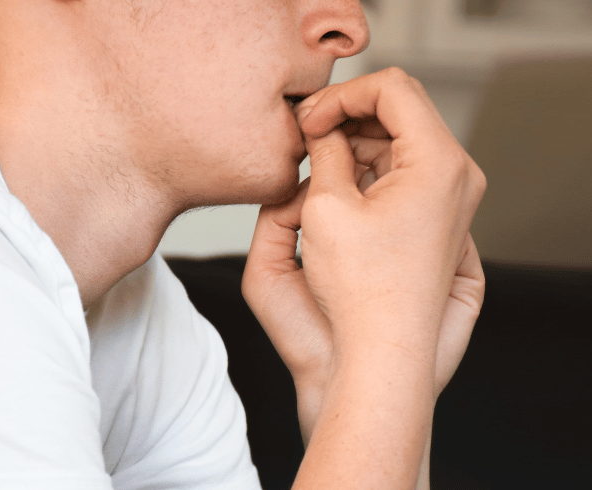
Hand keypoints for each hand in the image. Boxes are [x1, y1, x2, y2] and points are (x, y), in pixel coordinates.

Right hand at [242, 69, 485, 435]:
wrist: (384, 355)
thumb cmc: (359, 293)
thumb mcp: (327, 207)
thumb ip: (326, 151)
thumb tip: (321, 126)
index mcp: (438, 162)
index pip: (391, 88)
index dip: (340, 94)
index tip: (307, 119)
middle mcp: (458, 177)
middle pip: (400, 113)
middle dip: (348, 116)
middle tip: (306, 135)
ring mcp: (453, 200)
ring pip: (400, 144)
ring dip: (356, 144)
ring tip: (316, 166)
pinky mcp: (440, 221)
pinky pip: (403, 176)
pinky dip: (369, 172)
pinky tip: (337, 189)